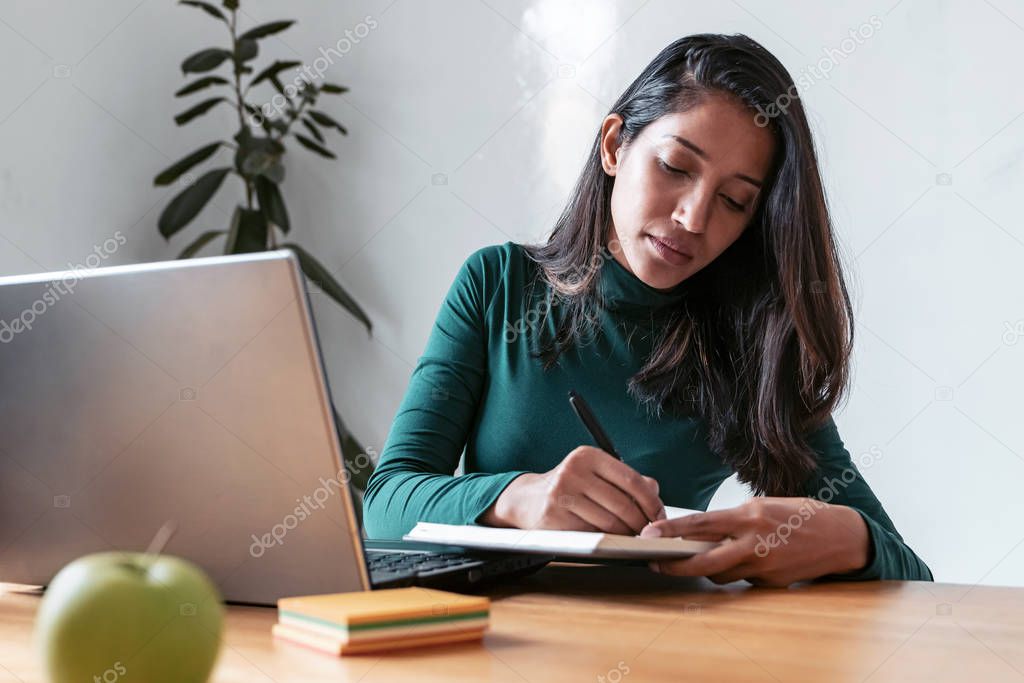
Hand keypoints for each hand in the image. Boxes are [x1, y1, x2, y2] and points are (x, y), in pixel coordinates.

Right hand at [479, 446, 664, 534]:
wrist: (527, 499)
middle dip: (641, 522)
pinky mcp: (554, 517)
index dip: (651, 501)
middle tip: (648, 531)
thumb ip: (625, 480)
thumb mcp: (594, 474)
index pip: (631, 479)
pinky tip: (610, 540)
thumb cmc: (569, 487)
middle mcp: (574, 471)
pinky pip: (592, 533)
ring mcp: (562, 494)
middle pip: (622, 503)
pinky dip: (607, 540)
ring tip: (631, 537)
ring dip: (626, 534)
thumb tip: (655, 491)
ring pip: (609, 522)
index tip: (659, 515)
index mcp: (588, 456)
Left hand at [641, 497, 869, 586]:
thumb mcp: (764, 506)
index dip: (670, 531)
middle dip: (675, 565)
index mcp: (749, 516)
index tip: (648, 535)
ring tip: (700, 558)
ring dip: (708, 568)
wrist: (841, 536)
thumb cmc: (799, 514)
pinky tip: (746, 561)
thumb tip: (703, 530)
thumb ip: (735, 519)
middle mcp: (754, 542)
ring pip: (721, 574)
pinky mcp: (772, 582)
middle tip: (655, 563)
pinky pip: (743, 579)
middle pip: (703, 561)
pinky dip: (737, 571)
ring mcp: (763, 566)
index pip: (700, 524)